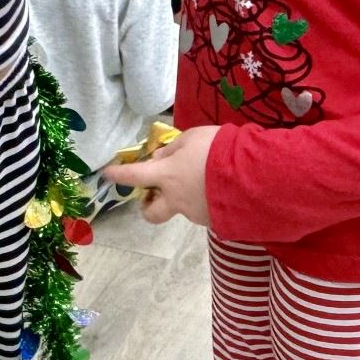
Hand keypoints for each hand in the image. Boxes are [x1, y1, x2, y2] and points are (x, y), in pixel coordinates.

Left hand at [102, 125, 217, 226]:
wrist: (253, 175)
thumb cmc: (219, 150)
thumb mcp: (192, 137)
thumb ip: (172, 149)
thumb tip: (160, 159)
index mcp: (167, 176)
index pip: (134, 176)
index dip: (118, 174)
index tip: (107, 174)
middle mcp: (176, 200)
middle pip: (152, 213)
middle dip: (149, 206)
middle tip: (158, 193)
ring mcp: (195, 213)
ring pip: (183, 207)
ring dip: (188, 195)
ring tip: (210, 178)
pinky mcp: (214, 221)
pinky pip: (204, 210)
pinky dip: (208, 199)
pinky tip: (222, 187)